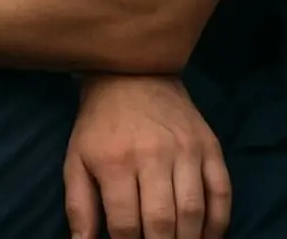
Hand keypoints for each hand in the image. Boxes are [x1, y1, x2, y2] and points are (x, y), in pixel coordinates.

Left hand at [64, 75, 230, 238]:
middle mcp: (152, 155)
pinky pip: (222, 193)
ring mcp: (185, 150)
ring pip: (194, 211)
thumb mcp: (76, 158)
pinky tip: (206, 236)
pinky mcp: (210, 146)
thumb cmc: (99, 124)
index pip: (125, 222)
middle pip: (162, 221)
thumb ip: (79, 204)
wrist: (131, 75)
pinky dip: (218, 222)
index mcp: (114, 160)